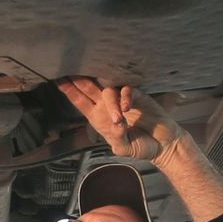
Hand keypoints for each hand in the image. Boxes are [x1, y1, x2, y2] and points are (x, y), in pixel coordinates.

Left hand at [57, 78, 181, 163]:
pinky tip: (127, 109)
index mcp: (99, 118)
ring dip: (111, 103)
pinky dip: (125, 98)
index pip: (81, 102)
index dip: (70, 92)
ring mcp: (122, 100)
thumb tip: (117, 122)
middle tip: (69, 73)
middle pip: (89, 88)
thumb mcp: (124, 148)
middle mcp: (108, 106)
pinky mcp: (137, 97)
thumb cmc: (142, 146)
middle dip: (79, 81)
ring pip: (108, 91)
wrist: (163, 145)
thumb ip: (117, 138)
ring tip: (118, 119)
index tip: (59, 82)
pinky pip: (127, 91)